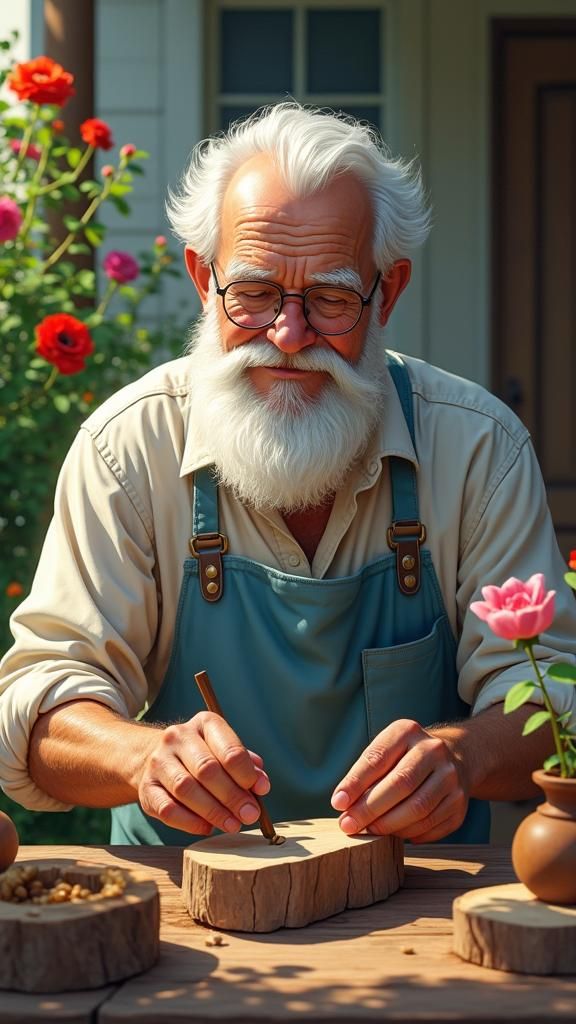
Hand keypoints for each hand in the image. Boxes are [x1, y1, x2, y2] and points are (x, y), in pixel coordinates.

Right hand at [137, 712, 269, 835]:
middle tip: (250, 815)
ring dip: (214, 812)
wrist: (155, 756)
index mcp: (204, 723)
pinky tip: (207, 828)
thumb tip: (262, 785)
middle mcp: (178, 737)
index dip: (246, 773)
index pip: (228, 748)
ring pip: (186, 789)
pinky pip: (168, 809)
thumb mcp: (225, 750)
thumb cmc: (202, 756)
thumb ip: (246, 765)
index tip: (261, 791)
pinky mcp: (146, 787)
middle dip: (232, 796)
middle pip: (207, 770)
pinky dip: (190, 822)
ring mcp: (158, 761)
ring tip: (233, 825)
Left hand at [331, 719, 468, 842]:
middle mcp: (434, 750)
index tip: (338, 803)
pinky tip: (395, 833)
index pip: (378, 758)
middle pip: (400, 784)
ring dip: (388, 825)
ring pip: (418, 809)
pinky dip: (408, 834)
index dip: (356, 783)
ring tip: (369, 831)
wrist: (453, 759)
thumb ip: (364, 774)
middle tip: (349, 825)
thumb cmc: (405, 758)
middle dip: (370, 809)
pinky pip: (431, 826)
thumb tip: (342, 804)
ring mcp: (451, 777)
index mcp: (408, 732)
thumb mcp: (385, 752)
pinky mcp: (460, 803)